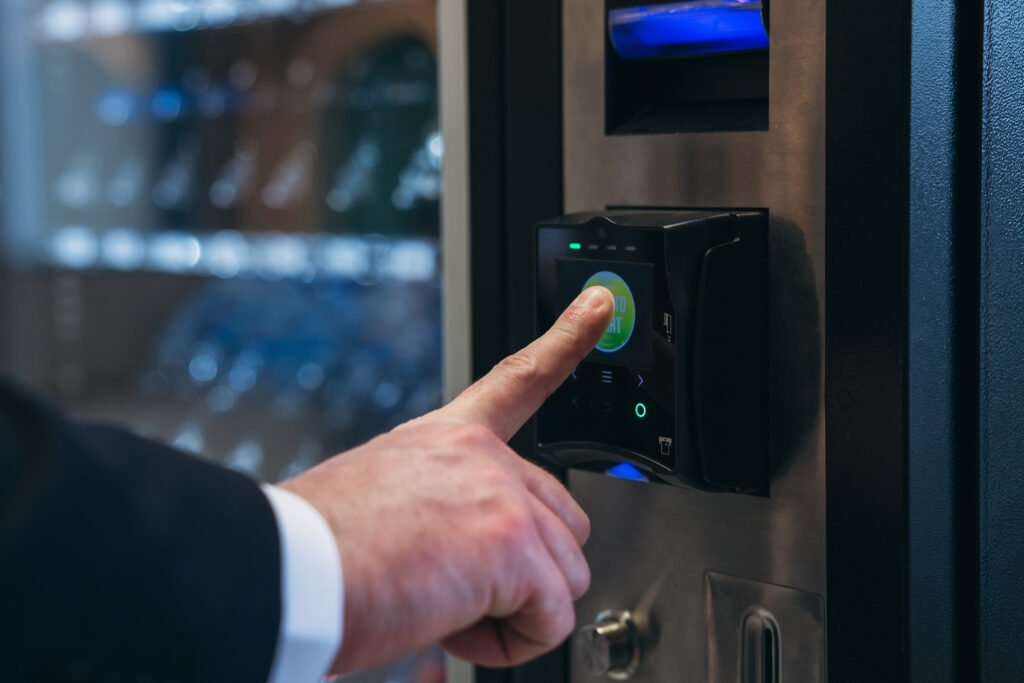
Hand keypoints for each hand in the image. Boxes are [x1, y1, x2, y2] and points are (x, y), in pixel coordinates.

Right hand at [279, 285, 613, 671]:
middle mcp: (481, 456)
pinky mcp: (512, 546)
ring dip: (516, 612)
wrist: (287, 571)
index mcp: (447, 439)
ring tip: (445, 611)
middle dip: (530, 572)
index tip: (600, 304)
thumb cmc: (318, 550)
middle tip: (461, 589)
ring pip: (565, 575)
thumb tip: (463, 562)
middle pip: (563, 520)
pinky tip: (455, 629)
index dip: (567, 339)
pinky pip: (552, 619)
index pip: (519, 379)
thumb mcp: (384, 501)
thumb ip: (444, 510)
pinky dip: (512, 643)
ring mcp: (501, 495)